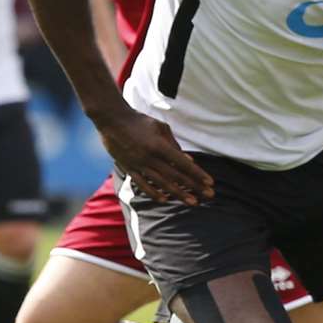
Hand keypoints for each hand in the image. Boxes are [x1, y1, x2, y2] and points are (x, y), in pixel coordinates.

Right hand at [95, 110, 214, 205]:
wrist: (112, 120)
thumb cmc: (140, 121)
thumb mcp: (160, 127)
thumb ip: (174, 145)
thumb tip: (188, 160)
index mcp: (159, 145)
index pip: (183, 163)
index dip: (197, 174)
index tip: (210, 182)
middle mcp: (150, 157)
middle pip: (176, 176)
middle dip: (194, 187)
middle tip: (209, 196)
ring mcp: (138, 165)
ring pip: (161, 183)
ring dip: (178, 194)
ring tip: (192, 202)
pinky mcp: (128, 168)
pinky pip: (142, 184)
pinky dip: (154, 193)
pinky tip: (165, 200)